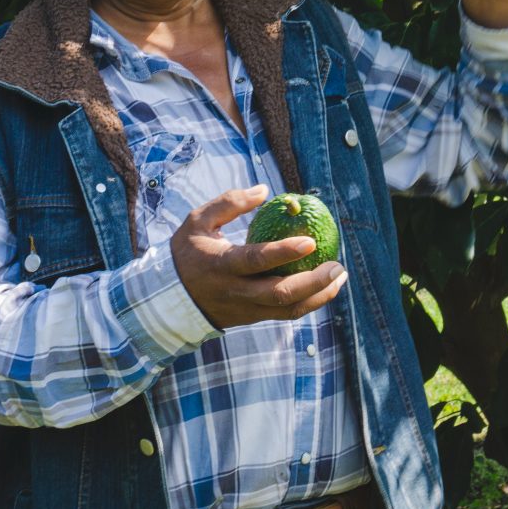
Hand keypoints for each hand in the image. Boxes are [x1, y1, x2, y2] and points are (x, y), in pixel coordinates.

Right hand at [171, 185, 348, 330]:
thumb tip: (264, 190)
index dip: (284, 252)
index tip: (310, 240)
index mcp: (221, 265)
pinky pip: (286, 314)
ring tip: (340, 276)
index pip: (256, 260)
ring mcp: (246, 309)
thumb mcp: (198, 221)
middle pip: (281, 294)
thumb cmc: (186, 253)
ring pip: (288, 310)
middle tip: (337, 264)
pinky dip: (310, 302)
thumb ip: (230, 203)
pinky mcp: (252, 318)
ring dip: (319, 295)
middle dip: (314, 282)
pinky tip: (326, 287)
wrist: (168, 299)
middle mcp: (236, 291)